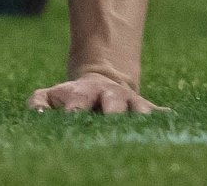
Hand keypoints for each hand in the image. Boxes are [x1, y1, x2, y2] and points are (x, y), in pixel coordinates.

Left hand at [28, 72, 162, 113]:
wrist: (101, 82)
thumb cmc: (71, 97)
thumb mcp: (52, 96)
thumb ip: (39, 102)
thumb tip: (37, 114)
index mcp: (83, 94)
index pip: (79, 103)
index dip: (76, 111)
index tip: (72, 118)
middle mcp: (108, 96)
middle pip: (113, 104)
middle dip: (113, 112)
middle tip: (112, 121)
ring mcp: (129, 102)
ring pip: (138, 108)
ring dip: (141, 115)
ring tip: (145, 124)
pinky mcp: (146, 108)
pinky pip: (158, 112)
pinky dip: (163, 116)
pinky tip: (170, 118)